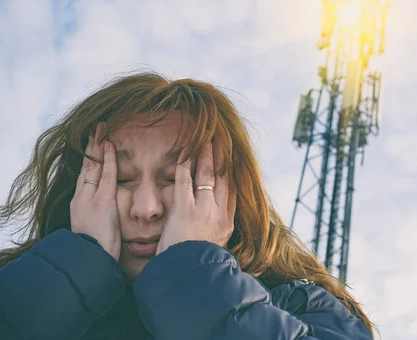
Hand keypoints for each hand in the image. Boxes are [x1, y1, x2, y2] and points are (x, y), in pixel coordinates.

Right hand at [70, 122, 120, 260]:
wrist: (89, 264)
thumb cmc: (95, 252)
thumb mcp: (95, 232)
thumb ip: (100, 220)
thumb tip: (104, 217)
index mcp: (80, 206)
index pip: (85, 177)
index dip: (89, 159)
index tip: (93, 145)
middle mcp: (81, 200)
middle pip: (85, 167)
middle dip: (90, 146)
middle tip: (95, 129)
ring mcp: (89, 200)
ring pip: (93, 166)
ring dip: (97, 146)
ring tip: (101, 128)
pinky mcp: (101, 203)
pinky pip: (105, 175)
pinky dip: (108, 159)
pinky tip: (110, 145)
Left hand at [156, 138, 235, 254]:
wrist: (188, 276)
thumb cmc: (196, 263)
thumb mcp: (214, 246)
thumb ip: (216, 228)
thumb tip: (217, 221)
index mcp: (227, 223)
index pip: (232, 190)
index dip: (231, 171)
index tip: (231, 157)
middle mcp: (219, 213)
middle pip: (224, 177)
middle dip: (222, 157)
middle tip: (221, 140)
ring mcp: (203, 210)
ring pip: (207, 175)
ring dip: (206, 155)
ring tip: (206, 140)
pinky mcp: (185, 210)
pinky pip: (184, 180)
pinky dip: (184, 165)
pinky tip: (184, 154)